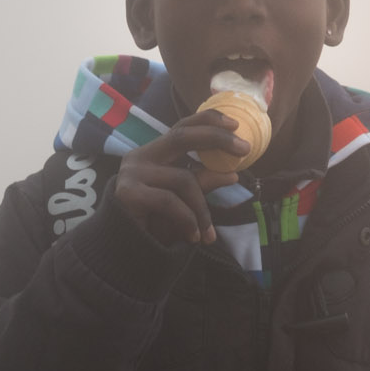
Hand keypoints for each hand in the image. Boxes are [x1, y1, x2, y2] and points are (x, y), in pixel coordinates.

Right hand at [114, 109, 247, 244]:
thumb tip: (232, 174)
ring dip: (203, 209)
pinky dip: (188, 220)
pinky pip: (170, 201)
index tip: (236, 124)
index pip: (182, 127)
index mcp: (154, 153)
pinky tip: (194, 237)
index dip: (208, 120)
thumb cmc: (155, 222)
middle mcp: (141, 156)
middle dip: (217, 139)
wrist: (124, 249)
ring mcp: (133, 173)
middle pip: (182, 137)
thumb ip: (202, 182)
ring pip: (184, 179)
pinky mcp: (128, 193)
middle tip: (244, 149)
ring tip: (208, 232)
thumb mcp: (185, 200)